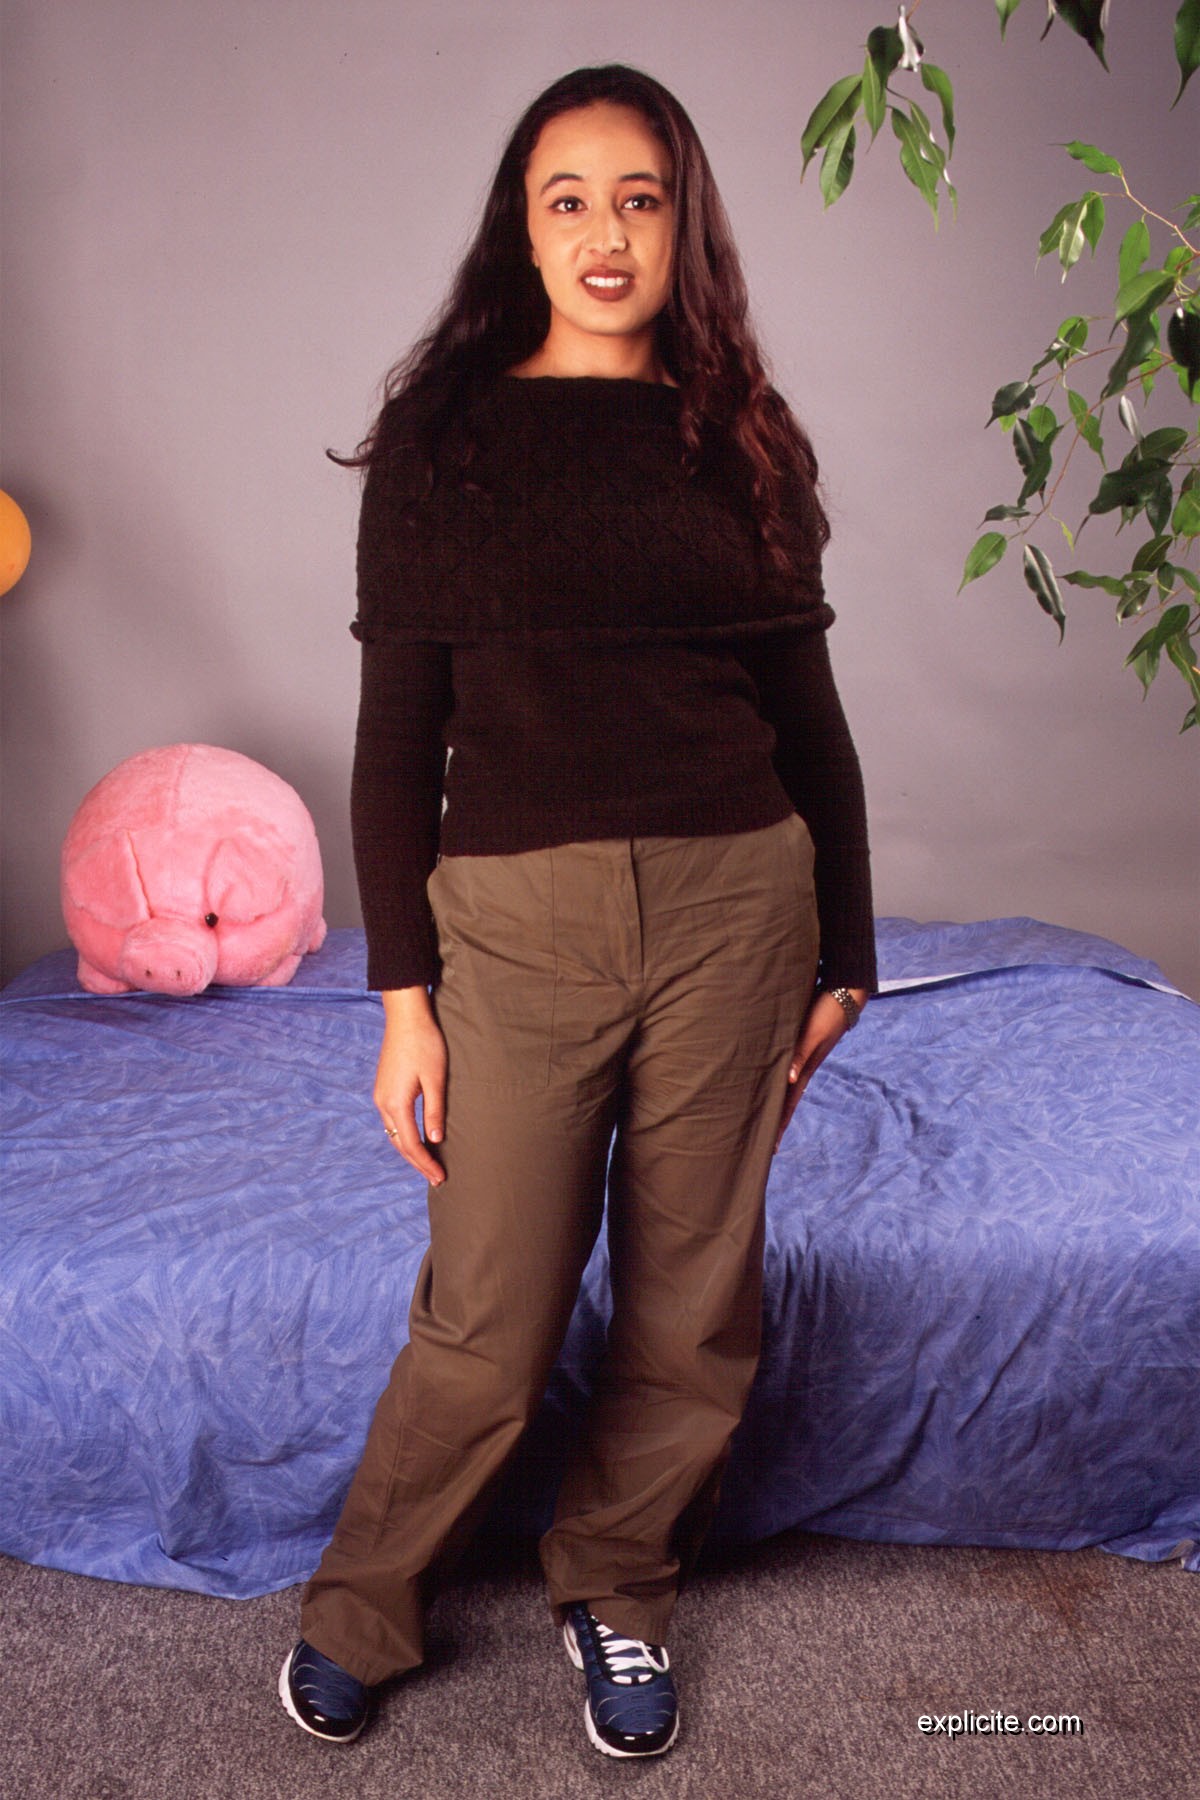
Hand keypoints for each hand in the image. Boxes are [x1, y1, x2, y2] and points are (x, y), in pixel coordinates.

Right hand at [375, 987, 447, 1184]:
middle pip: (399, 1143)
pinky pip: (392, 1121)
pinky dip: (403, 1135)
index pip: (411, 1143)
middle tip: (436, 1178)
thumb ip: (434, 1111)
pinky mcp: (384, 1088)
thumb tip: (435, 1141)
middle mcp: (383, 1103)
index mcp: (396, 1103)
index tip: (440, 1177)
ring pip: (393, 1134)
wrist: (406, 1017)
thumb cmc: (425, 1044)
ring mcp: (381, 1095)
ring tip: (427, 1164)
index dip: (425, 1163)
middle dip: (417, 1162)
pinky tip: (416, 1139)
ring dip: (410, 1150)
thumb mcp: (435, 1079)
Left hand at [774, 987, 867, 1151]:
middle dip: (776, 1122)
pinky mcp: (800, 1043)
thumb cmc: (826, 1013)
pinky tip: (770, 1082)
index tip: (771, 1147)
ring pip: (784, 1085)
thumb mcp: (812, 1035)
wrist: (843, 993)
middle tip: (764, 1144)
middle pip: (785, 1100)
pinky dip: (776, 1079)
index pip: (788, 1103)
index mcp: (804, 1069)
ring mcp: (802, 1056)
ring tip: (764, 1117)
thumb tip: (789, 1080)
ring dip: (775, 1102)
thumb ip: (799, 1055)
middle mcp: (802, 1066)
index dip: (779, 1124)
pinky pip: (785, 1067)